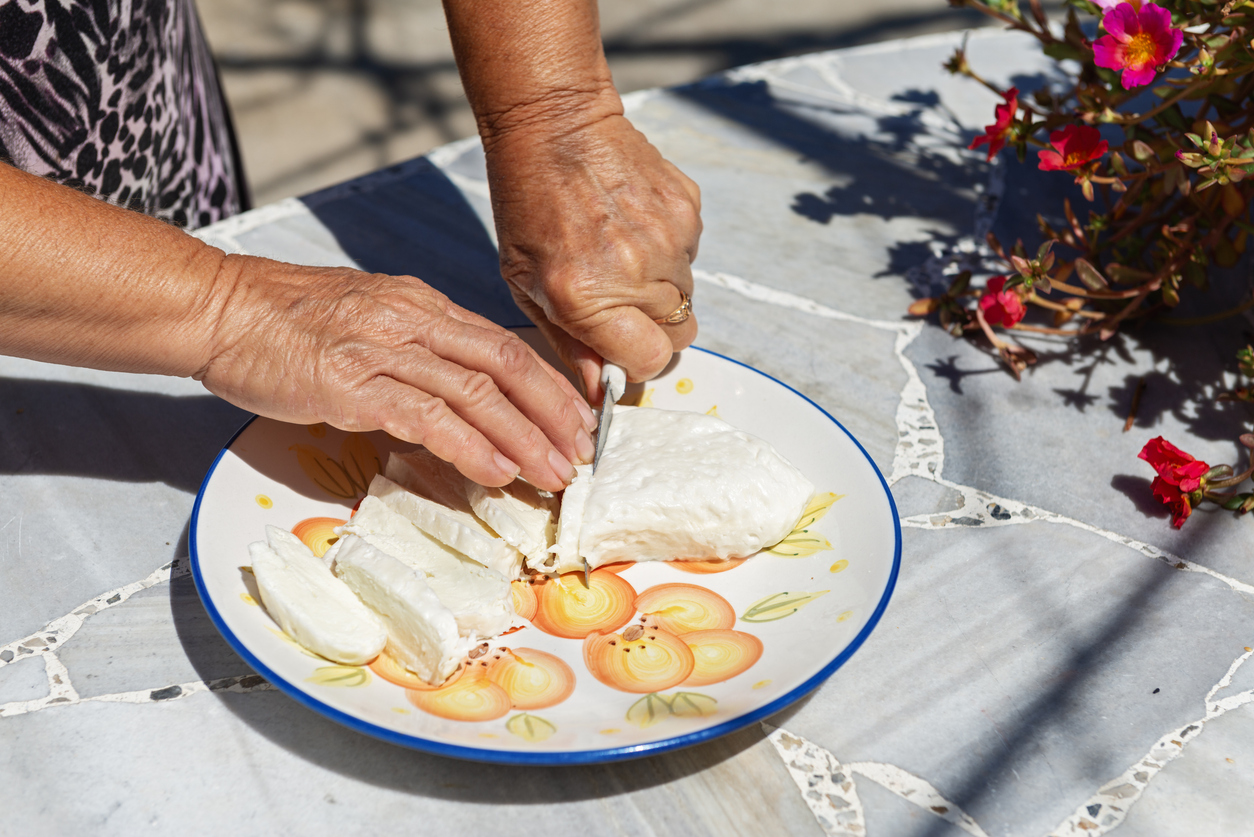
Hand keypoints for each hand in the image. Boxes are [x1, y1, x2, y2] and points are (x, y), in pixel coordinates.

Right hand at [198, 257, 596, 491]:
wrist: (220, 308)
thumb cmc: (287, 319)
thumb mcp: (369, 317)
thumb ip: (417, 349)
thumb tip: (461, 394)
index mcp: (422, 305)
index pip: (503, 345)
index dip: (548, 385)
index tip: (577, 422)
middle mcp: (412, 320)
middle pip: (504, 366)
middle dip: (551, 414)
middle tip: (581, 455)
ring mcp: (382, 348)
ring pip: (475, 393)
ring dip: (521, 438)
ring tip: (552, 474)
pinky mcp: (351, 381)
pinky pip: (424, 416)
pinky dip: (468, 445)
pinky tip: (495, 471)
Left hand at [483, 113, 701, 401]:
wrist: (554, 125)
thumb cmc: (528, 206)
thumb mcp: (527, 285)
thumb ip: (570, 344)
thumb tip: (603, 391)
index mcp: (588, 297)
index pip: (649, 362)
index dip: (635, 362)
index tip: (620, 349)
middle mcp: (636, 271)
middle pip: (678, 336)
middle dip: (651, 330)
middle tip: (620, 305)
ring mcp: (669, 238)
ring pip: (687, 297)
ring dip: (660, 290)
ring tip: (620, 257)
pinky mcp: (688, 209)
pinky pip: (691, 255)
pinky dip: (668, 252)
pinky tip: (632, 227)